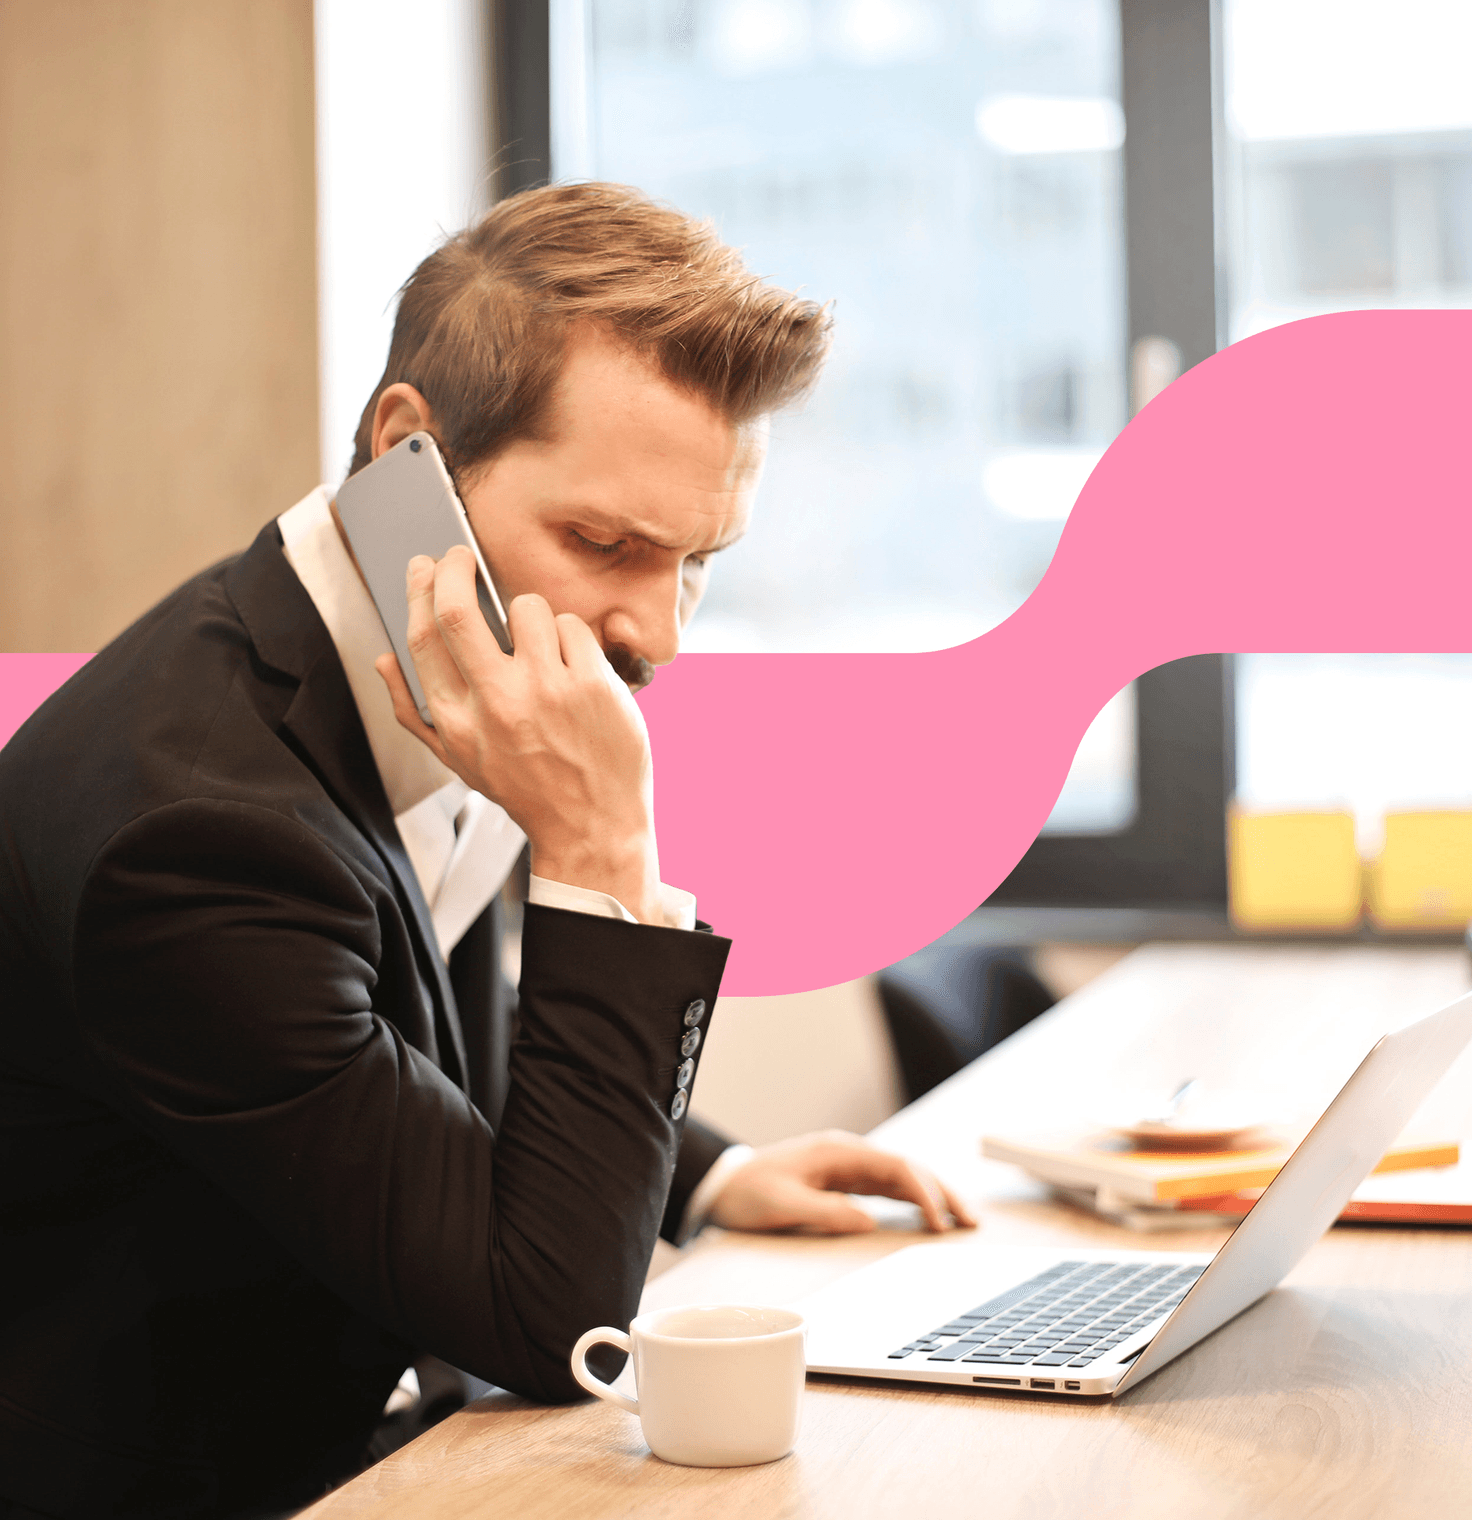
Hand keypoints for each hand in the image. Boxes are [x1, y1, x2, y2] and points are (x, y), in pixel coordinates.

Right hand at [375, 547, 662, 922]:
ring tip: (539, 644)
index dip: (420, 590)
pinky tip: (573, 665)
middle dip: (454, 568)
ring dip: (530, 613)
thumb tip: (383, 659)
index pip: (423, 638)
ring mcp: (546, 691)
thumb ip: (414, 711)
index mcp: (457, 721)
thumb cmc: (526, 789)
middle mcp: (496, 703)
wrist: (591, 825)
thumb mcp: (458, 760)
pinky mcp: (591, 684)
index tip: (426, 567)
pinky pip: (572, 625)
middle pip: (457, 610)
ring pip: (527, 607)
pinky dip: (571, 636)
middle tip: (461, 555)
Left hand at [707, 1130, 977, 1235]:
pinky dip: (913, 1201)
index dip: (923, 1193)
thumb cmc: (747, 1193)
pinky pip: (887, 1188)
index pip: (896, 1167)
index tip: (939, 1223)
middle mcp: (848, 1155)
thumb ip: (826, 1212)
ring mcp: (848, 1167)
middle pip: (908, 1168)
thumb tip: (869, 1222)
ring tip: (962, 1221)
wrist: (721, 1185)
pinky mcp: (844, 1182)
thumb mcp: (782, 1205)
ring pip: (902, 1177)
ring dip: (933, 1196)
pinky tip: (929, 1217)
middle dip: (942, 1192)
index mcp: (838, 1152)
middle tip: (971, 1222)